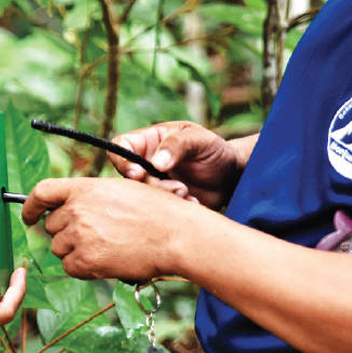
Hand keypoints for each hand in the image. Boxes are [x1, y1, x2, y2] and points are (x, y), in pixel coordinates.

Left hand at [21, 177, 199, 280]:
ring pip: (59, 249)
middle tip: (93, 237)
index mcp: (84, 188)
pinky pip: (70, 268)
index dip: (30, 206)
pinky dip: (83, 269)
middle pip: (51, 227)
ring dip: (75, 251)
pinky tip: (106, 262)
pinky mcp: (86, 260)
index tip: (28, 216)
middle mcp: (76, 210)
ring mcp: (79, 236)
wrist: (177, 235)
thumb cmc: (158, 212)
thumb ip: (91, 197)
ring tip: (106, 248)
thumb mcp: (121, 189)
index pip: (41, 192)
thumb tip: (70, 208)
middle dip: (65, 233)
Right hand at [110, 121, 242, 208]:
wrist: (232, 177)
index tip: (138, 174)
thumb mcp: (199, 140)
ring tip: (188, 193)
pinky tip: (193, 203)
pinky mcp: (161, 204)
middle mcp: (144, 164)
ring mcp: (151, 186)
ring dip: (165, 198)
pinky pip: (156, 212)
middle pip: (128, 178)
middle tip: (178, 187)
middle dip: (152, 186)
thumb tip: (156, 163)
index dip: (122, 161)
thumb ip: (177, 145)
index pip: (119, 148)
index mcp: (147, 142)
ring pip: (141, 197)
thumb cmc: (214, 151)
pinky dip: (174, 210)